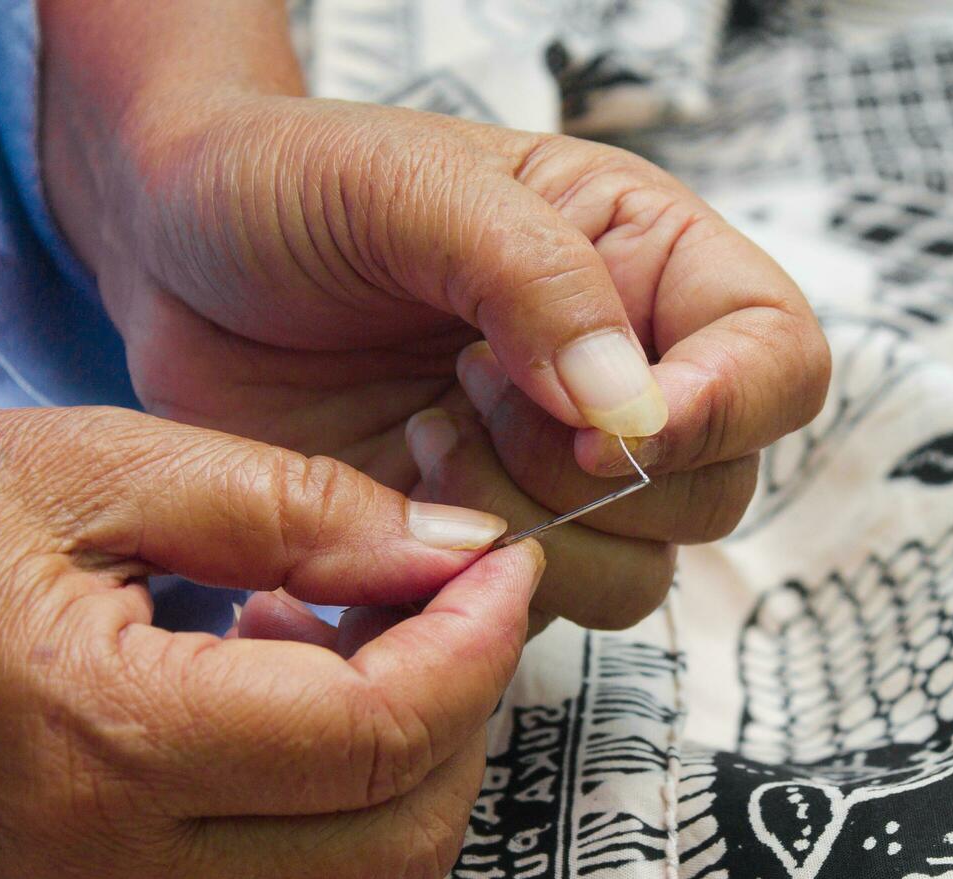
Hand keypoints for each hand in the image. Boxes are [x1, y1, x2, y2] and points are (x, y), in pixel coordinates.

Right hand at [0, 407, 542, 878]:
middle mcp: (115, 866)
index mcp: (106, 735)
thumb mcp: (109, 466)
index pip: (378, 731)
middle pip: (400, 828)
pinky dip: (346, 787)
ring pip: (365, 870)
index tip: (506, 563)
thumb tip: (460, 554)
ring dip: (411, 748)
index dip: (478, 642)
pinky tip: (300, 678)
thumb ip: (303, 506)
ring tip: (358, 623)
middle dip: (467, 705)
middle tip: (455, 592)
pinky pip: (296, 875)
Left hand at [38, 0, 829, 629]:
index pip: (777, 361)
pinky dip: (458, 592)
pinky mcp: (476, 541)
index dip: (722, 410)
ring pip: (634, 576)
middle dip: (586, 475)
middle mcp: (622, 381)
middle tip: (466, 393)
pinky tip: (387, 502)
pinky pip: (523, 620)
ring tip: (416, 441)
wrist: (175, 253)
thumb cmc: (294, 185)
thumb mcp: (414, 188)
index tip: (605, 419)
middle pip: (715, 493)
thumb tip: (629, 412)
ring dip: (521, 537)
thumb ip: (537, 281)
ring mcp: (551, 473)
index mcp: (645, 267)